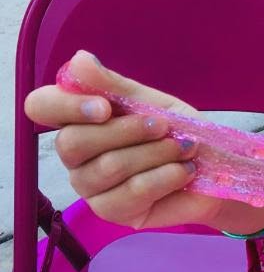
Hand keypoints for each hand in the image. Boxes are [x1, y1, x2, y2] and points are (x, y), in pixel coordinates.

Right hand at [23, 50, 226, 229]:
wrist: (215, 168)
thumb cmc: (179, 131)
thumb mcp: (152, 102)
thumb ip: (115, 85)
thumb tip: (79, 60)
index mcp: (78, 119)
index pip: (41, 106)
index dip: (66, 106)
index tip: (106, 107)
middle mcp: (75, 155)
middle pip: (72, 142)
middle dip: (128, 131)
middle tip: (165, 126)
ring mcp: (89, 187)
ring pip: (108, 167)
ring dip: (156, 153)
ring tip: (185, 148)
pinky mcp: (111, 212)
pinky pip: (131, 193)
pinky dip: (165, 177)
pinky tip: (184, 171)